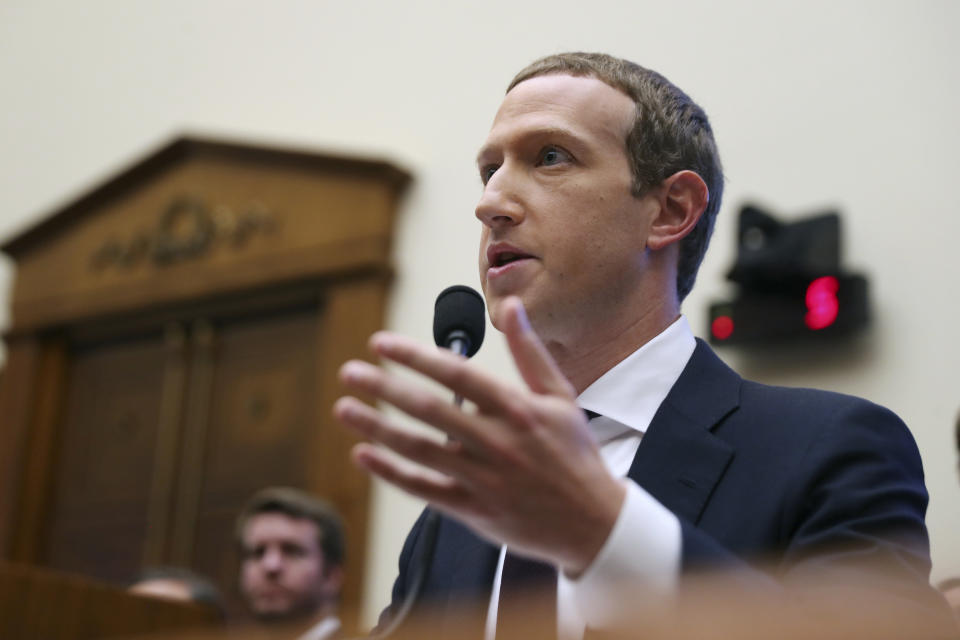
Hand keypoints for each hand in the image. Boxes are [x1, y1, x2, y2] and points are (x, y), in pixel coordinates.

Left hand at [333, 296, 624, 574]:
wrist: (594, 523)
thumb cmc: (575, 454)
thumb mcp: (561, 397)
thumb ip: (530, 351)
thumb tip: (512, 305)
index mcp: (516, 409)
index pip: (456, 374)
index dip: (414, 356)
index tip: (380, 343)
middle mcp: (496, 442)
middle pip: (428, 409)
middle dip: (384, 387)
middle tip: (349, 372)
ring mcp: (482, 478)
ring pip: (418, 449)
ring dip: (376, 427)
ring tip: (344, 409)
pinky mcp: (473, 510)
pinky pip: (423, 489)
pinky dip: (391, 472)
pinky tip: (364, 454)